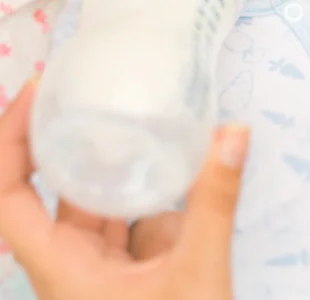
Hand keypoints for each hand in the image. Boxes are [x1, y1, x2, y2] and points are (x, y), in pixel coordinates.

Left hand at [0, 81, 248, 299]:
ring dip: (99, 160)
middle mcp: (68, 263)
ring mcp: (99, 267)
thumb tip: (235, 134)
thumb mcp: (197, 277)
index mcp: (59, 269)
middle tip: (69, 85)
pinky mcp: (129, 268)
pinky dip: (138, 187)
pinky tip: (157, 160)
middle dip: (50, 135)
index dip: (7, 142)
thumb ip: (215, 203)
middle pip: (39, 189)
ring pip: (90, 200)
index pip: (6, 198)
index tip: (33, 94)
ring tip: (115, 110)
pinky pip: (126, 217)